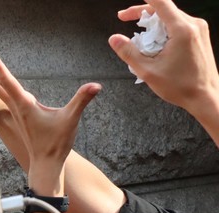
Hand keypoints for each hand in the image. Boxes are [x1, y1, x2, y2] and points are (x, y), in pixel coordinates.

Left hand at [0, 47, 99, 192]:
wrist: (45, 164)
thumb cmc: (56, 144)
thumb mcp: (70, 120)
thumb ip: (81, 100)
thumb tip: (96, 85)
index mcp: (24, 105)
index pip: (7, 81)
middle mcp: (15, 107)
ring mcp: (15, 112)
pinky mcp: (19, 116)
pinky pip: (3, 97)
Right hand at [109, 0, 218, 116]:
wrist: (205, 96)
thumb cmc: (181, 86)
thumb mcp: (147, 71)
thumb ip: (128, 52)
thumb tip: (114, 39)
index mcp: (182, 30)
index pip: (160, 3)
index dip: (142, 3)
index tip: (127, 9)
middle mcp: (193, 25)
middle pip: (164, 9)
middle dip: (142, 14)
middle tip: (124, 19)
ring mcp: (198, 30)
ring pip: (170, 18)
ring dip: (153, 25)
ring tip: (140, 40)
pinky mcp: (199, 36)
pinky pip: (178, 26)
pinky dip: (163, 31)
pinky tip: (154, 45)